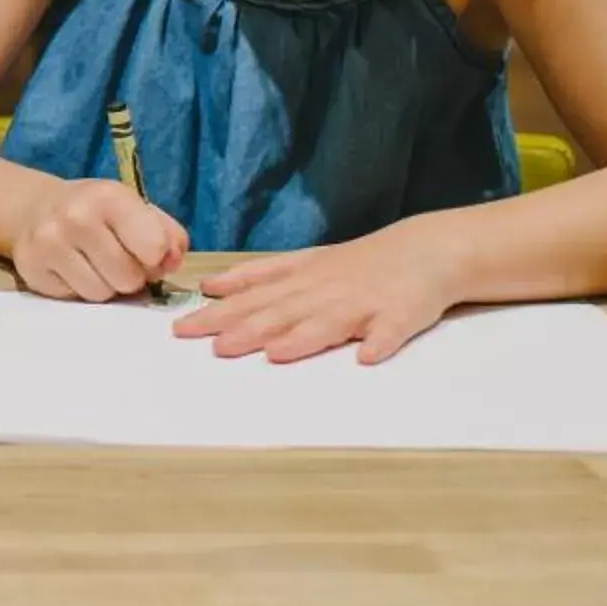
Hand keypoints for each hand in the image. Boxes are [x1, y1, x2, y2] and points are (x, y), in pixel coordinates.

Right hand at [10, 178, 187, 301]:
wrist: (33, 208)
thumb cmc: (97, 212)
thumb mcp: (135, 209)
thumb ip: (167, 234)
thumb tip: (172, 262)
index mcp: (109, 197)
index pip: (154, 246)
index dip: (155, 257)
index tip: (146, 251)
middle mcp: (77, 217)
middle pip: (128, 278)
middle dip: (129, 276)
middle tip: (117, 260)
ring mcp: (50, 244)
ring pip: (101, 294)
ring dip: (105, 286)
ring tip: (94, 265)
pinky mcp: (32, 269)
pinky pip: (75, 299)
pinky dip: (80, 289)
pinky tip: (72, 269)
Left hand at [174, 219, 460, 363]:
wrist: (425, 249)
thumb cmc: (358, 263)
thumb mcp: (304, 262)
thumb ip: (258, 276)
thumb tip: (208, 286)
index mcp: (301, 280)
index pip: (252, 299)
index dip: (218, 314)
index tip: (182, 330)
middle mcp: (325, 291)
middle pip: (282, 312)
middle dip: (248, 330)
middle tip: (215, 348)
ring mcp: (363, 302)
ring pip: (329, 321)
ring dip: (303, 337)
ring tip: (276, 353)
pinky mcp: (401, 314)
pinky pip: (391, 330)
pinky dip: (380, 341)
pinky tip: (367, 356)